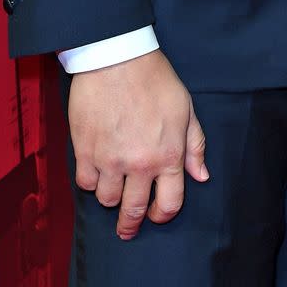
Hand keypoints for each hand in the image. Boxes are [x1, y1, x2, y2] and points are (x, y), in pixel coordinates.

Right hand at [69, 49, 208, 239]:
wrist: (117, 58)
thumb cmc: (155, 79)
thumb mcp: (185, 109)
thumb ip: (194, 145)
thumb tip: (201, 175)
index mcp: (168, 154)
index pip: (169, 203)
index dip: (163, 215)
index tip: (156, 215)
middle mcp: (139, 164)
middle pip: (134, 210)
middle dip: (131, 224)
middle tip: (127, 229)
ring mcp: (110, 160)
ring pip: (107, 200)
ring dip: (111, 197)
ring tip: (113, 189)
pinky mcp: (85, 152)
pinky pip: (85, 183)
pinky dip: (91, 181)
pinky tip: (97, 171)